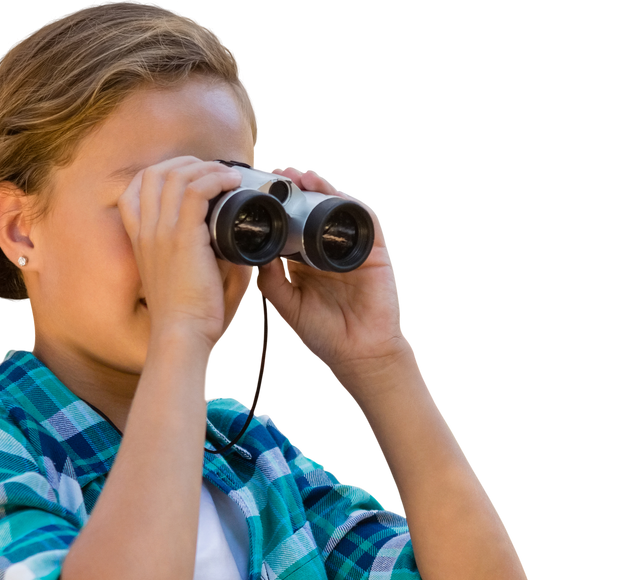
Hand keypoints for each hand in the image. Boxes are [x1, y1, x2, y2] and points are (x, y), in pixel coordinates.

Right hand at [117, 157, 245, 345]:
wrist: (182, 334)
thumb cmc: (188, 315)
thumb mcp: (183, 280)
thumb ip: (200, 256)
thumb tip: (234, 243)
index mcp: (139, 241)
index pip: (134, 189)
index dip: (160, 173)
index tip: (188, 176)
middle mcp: (145, 231)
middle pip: (154, 173)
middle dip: (185, 163)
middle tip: (213, 170)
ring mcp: (160, 231)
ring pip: (176, 176)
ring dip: (205, 168)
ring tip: (227, 175)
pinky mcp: (182, 236)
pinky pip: (196, 190)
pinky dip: (216, 180)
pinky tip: (231, 184)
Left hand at [253, 165, 415, 389]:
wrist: (358, 354)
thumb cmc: (324, 334)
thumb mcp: (286, 304)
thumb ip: (270, 278)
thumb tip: (255, 246)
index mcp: (306, 259)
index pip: (291, 221)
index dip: (277, 203)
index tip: (257, 188)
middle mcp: (328, 248)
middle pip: (313, 206)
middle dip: (295, 187)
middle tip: (275, 173)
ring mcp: (352, 246)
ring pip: (337, 205)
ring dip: (319, 186)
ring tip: (299, 176)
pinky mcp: (374, 249)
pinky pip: (364, 216)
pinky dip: (346, 199)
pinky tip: (328, 191)